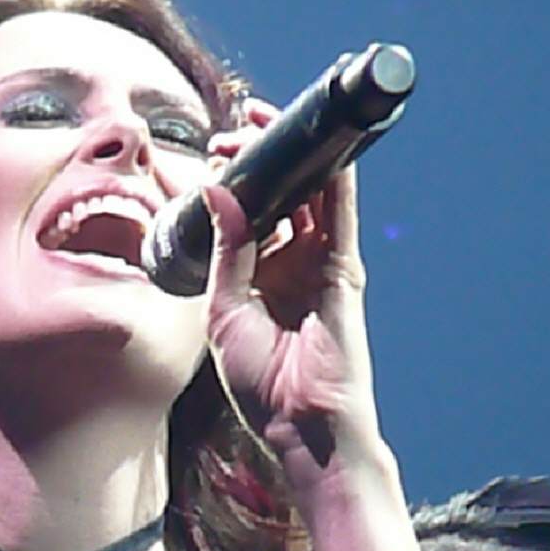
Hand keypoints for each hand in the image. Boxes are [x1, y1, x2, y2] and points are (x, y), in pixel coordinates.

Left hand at [202, 98, 394, 516]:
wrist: (303, 427)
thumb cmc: (260, 383)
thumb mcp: (224, 310)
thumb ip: (225, 251)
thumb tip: (215, 191)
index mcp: (256, 277)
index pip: (242, 216)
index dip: (226, 183)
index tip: (206, 156)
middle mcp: (288, 264)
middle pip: (276, 196)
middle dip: (255, 159)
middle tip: (230, 132)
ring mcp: (318, 264)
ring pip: (307, 195)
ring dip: (288, 156)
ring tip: (260, 122)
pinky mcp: (343, 268)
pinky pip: (339, 214)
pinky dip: (333, 176)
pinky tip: (322, 142)